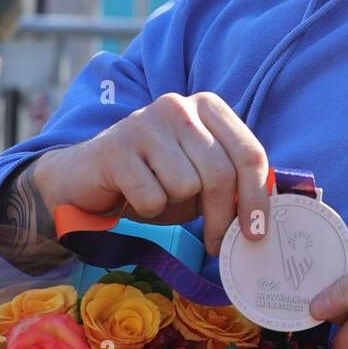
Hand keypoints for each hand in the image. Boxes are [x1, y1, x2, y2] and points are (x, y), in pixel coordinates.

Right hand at [32, 92, 271, 255]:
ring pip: (186, 186)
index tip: (255, 232)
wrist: (87, 179)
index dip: (257, 198)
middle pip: (221, 174)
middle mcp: (179, 106)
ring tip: (158, 196)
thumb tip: (260, 220)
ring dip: (175, 206)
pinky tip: (132, 195)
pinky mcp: (116, 147)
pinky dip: (147, 208)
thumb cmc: (154, 180)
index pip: (249, 153)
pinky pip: (152, 197)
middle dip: (221, 218)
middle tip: (214, 242)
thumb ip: (232, 185)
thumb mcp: (201, 179)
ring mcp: (145, 122)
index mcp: (208, 107)